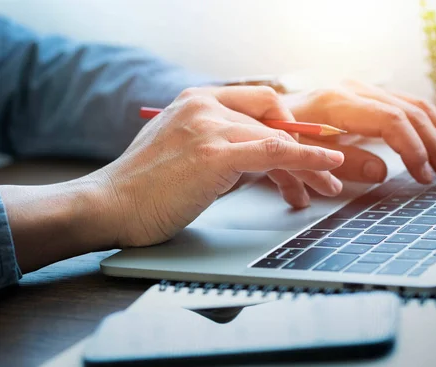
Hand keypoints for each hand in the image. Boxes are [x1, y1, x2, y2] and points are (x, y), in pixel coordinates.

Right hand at [93, 86, 343, 246]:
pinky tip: (326, 166)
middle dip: (304, 151)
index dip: (289, 126)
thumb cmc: (145, 188)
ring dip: (308, 165)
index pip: (259, 104)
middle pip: (274, 123)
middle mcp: (205, 105)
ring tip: (326, 186)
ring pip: (278, 140)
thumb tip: (261, 159)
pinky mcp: (215, 152)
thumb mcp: (184, 152)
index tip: (307, 147)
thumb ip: (220, 145)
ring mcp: (210, 126)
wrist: (109, 205)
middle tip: (325, 175)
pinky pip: (274, 151)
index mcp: (197, 100)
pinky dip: (306, 159)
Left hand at [282, 80, 435, 185]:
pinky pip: (412, 108)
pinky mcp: (371, 99)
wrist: (267, 117)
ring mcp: (366, 93)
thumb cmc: (281, 138)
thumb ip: (340, 163)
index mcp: (338, 102)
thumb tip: (382, 171)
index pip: (391, 120)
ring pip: (417, 108)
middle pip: (411, 114)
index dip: (413, 149)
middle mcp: (356, 91)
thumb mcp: (303, 156)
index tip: (425, 176)